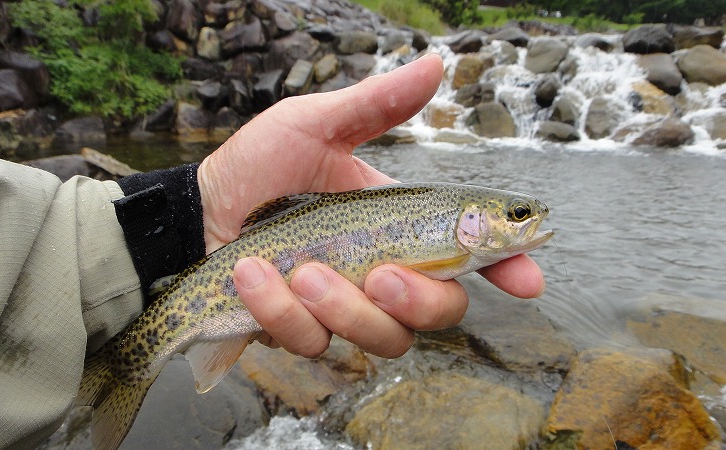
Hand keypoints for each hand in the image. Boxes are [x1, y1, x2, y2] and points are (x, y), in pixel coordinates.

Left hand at [197, 54, 545, 357]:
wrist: (197, 212)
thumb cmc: (258, 166)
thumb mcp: (316, 124)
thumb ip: (376, 104)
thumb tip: (435, 64)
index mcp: (398, 223)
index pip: (468, 252)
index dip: (507, 267)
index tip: (528, 279)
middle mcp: (383, 271)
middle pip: (442, 310)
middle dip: (419, 301)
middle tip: (380, 273)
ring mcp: (346, 307)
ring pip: (385, 338)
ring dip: (345, 307)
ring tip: (301, 269)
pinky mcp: (304, 331)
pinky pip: (316, 344)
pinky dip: (283, 312)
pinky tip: (252, 275)